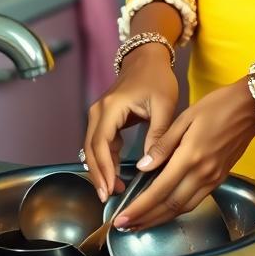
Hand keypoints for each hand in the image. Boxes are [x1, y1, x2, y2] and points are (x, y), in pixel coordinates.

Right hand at [82, 44, 178, 202]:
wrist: (147, 58)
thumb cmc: (157, 78)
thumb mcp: (164, 104)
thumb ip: (158, 133)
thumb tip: (150, 164)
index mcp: (112, 107)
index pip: (101, 144)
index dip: (104, 169)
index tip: (110, 189)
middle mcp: (99, 111)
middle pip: (90, 149)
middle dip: (98, 175)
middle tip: (108, 197)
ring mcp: (98, 114)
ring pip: (92, 147)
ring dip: (99, 169)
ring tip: (111, 190)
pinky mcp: (103, 117)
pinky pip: (99, 142)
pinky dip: (104, 159)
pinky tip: (113, 174)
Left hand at [111, 79, 254, 230]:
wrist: (250, 107)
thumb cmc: (217, 106)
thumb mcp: (185, 117)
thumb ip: (164, 144)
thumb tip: (143, 167)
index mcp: (190, 157)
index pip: (159, 191)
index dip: (139, 208)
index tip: (122, 218)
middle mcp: (202, 174)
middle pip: (170, 207)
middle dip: (145, 219)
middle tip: (125, 226)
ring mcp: (213, 179)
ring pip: (183, 208)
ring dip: (160, 219)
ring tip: (141, 223)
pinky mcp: (220, 179)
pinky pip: (195, 201)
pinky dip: (177, 210)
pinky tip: (166, 209)